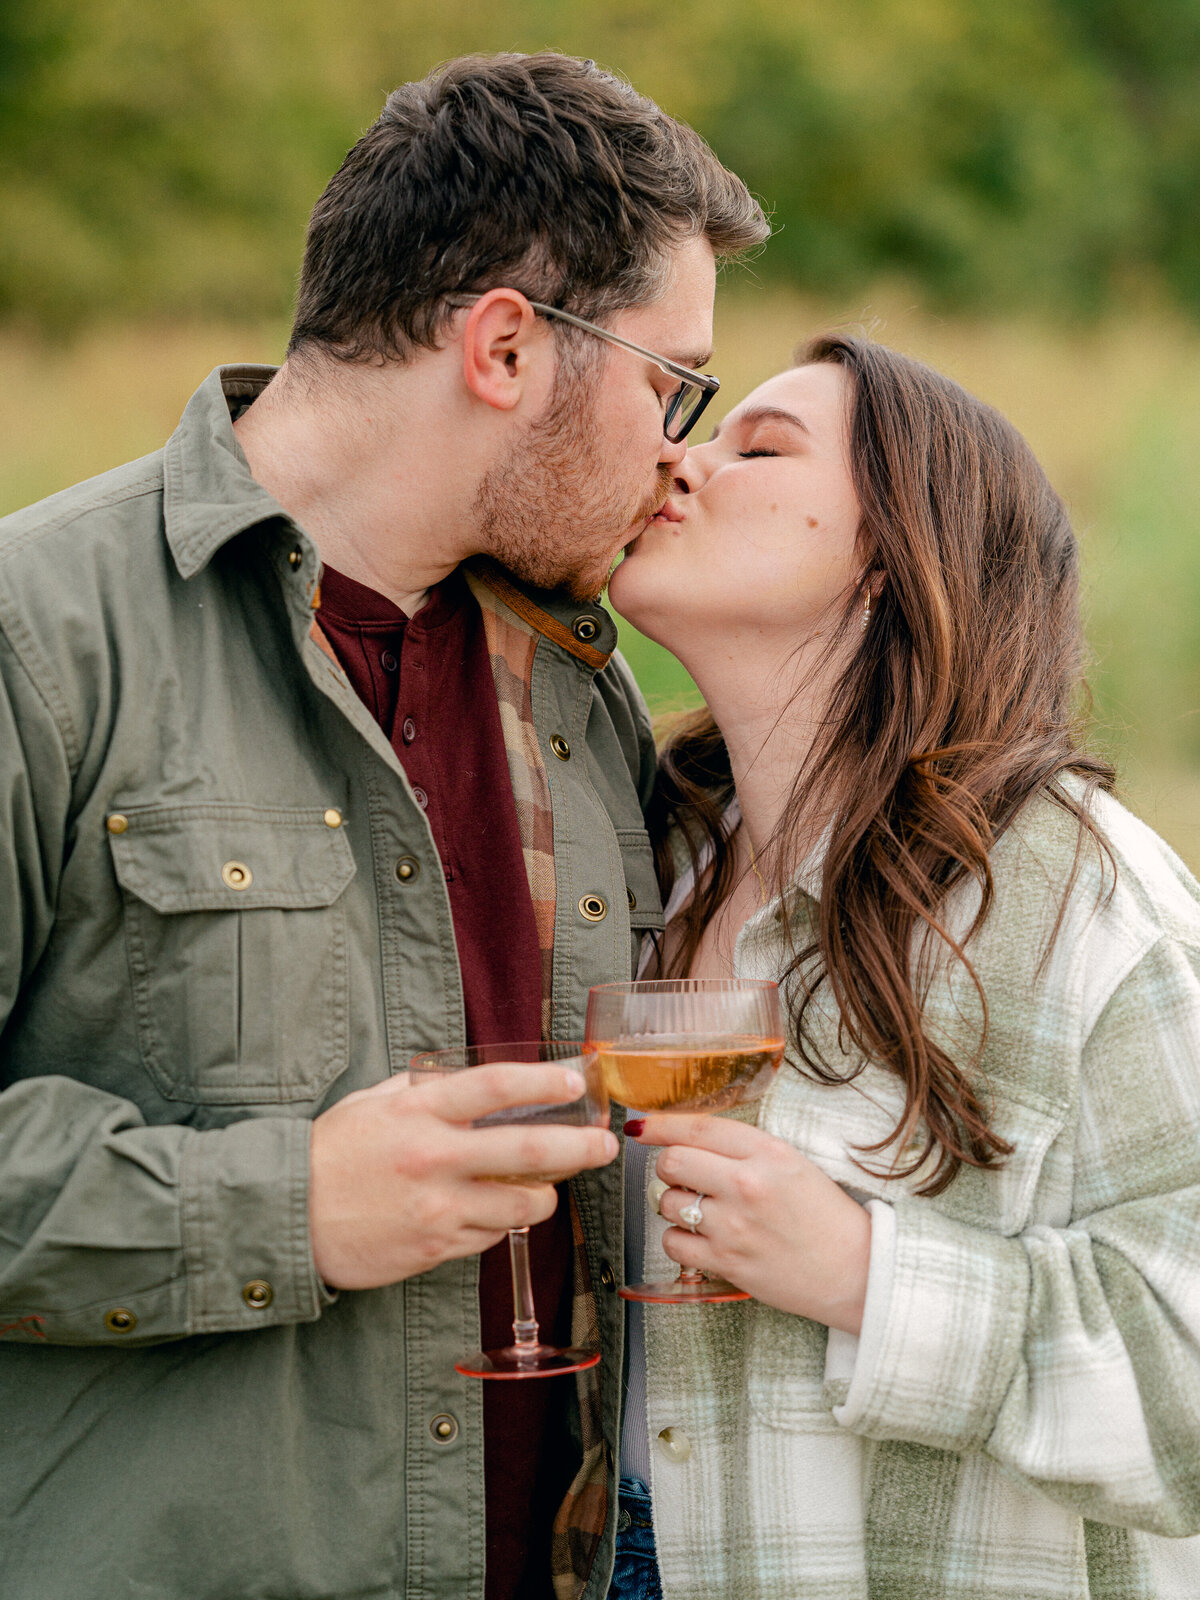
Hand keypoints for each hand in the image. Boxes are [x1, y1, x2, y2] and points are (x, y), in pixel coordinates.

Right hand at [310, 1064, 618, 1289]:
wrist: (285, 1218)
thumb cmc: (328, 1155)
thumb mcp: (371, 1104)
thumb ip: (422, 1091)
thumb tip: (466, 1083)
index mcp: (418, 1112)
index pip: (495, 1088)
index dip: (543, 1081)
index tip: (576, 1080)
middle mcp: (433, 1157)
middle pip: (528, 1148)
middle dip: (578, 1146)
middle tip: (605, 1143)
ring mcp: (437, 1206)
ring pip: (521, 1204)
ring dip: (546, 1196)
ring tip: (549, 1187)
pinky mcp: (434, 1247)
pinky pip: (490, 1236)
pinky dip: (501, 1224)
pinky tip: (494, 1214)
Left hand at [632, 1113, 871, 1333]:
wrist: (854, 1269)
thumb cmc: (825, 1215)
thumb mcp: (792, 1163)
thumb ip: (743, 1149)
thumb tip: (688, 1139)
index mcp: (767, 1153)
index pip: (697, 1127)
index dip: (660, 1125)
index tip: (641, 1126)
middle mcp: (748, 1185)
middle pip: (672, 1162)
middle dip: (669, 1166)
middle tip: (685, 1176)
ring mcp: (735, 1226)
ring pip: (668, 1202)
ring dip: (675, 1204)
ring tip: (702, 1210)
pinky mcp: (727, 1263)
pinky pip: (673, 1243)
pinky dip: (679, 1239)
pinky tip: (701, 1237)